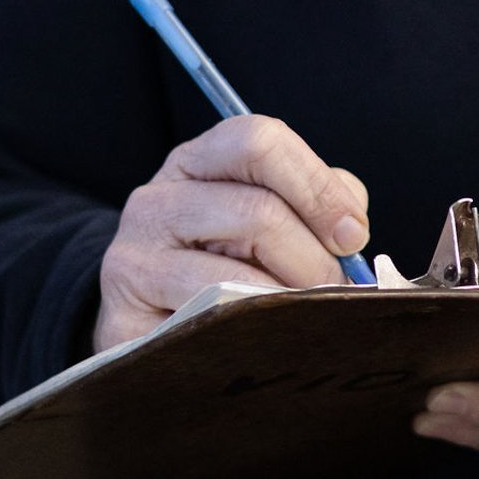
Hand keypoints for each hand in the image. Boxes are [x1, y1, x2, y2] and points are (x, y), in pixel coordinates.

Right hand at [95, 115, 369, 353]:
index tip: (353, 235)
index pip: (260, 141)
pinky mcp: (126, 310)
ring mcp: (135, 252)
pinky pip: (211, 314)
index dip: (318, 186)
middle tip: (334, 292)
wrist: (150, 334)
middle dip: (314, 259)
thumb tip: (350, 226)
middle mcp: (158, 197)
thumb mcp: (268, 224)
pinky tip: (263, 337)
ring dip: (288, 296)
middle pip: (260, 209)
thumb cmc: (224, 273)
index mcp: (198, 162)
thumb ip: (316, 208)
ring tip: (301, 316)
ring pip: (237, 270)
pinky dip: (254, 327)